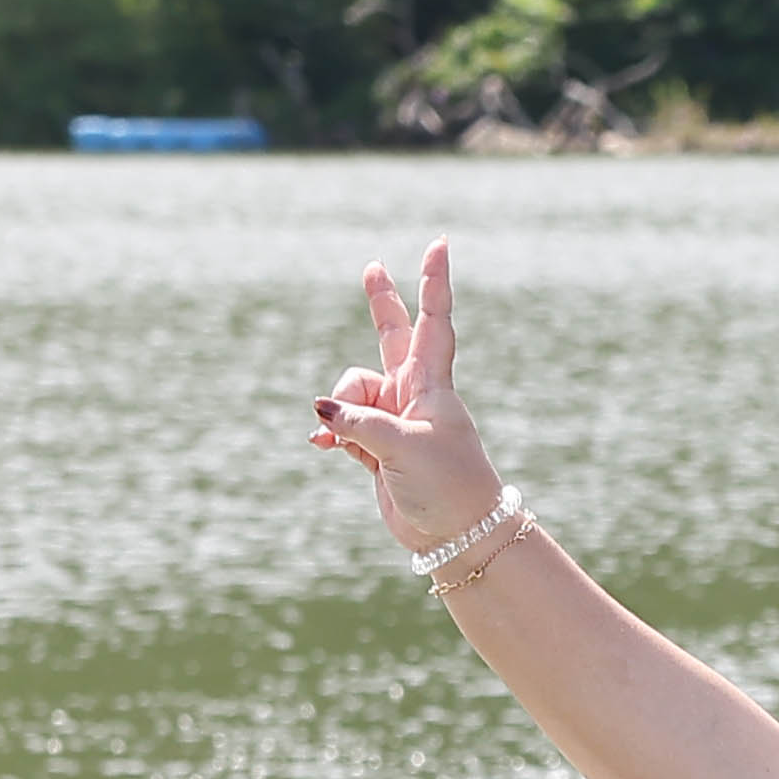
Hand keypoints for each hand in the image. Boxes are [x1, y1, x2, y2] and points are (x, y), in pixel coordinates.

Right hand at [311, 239, 504, 558]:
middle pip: (391, 336)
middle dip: (380, 303)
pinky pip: (344, 426)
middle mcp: (413, 394)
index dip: (432, 281)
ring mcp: (395, 419)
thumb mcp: (401, 447)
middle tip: (371, 267)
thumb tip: (321, 411)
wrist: (457, 535)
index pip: (432, 320)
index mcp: (431, 383)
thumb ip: (360, 422)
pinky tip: (321, 444)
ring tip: (346, 441)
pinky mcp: (378, 448)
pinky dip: (332, 433)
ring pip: (351, 393)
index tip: (439, 244)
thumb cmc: (446, 486)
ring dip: (340, 411)